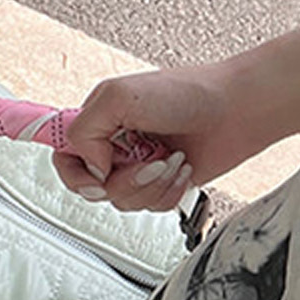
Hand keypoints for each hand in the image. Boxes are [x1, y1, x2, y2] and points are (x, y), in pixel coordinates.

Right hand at [52, 61, 271, 210]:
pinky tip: (183, 169)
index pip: (63, 157)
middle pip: (91, 188)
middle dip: (122, 181)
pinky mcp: (164, 184)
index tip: (98, 174)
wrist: (237, 110)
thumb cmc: (186, 93)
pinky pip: (152, 207)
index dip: (74, 173)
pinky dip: (169, 191)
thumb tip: (89, 168)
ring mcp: (140, 167)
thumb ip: (85, 130)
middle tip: (146, 163)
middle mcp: (115, 147)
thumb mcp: (120, 96)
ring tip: (172, 159)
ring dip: (151, 184)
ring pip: (123, 202)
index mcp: (98, 122)